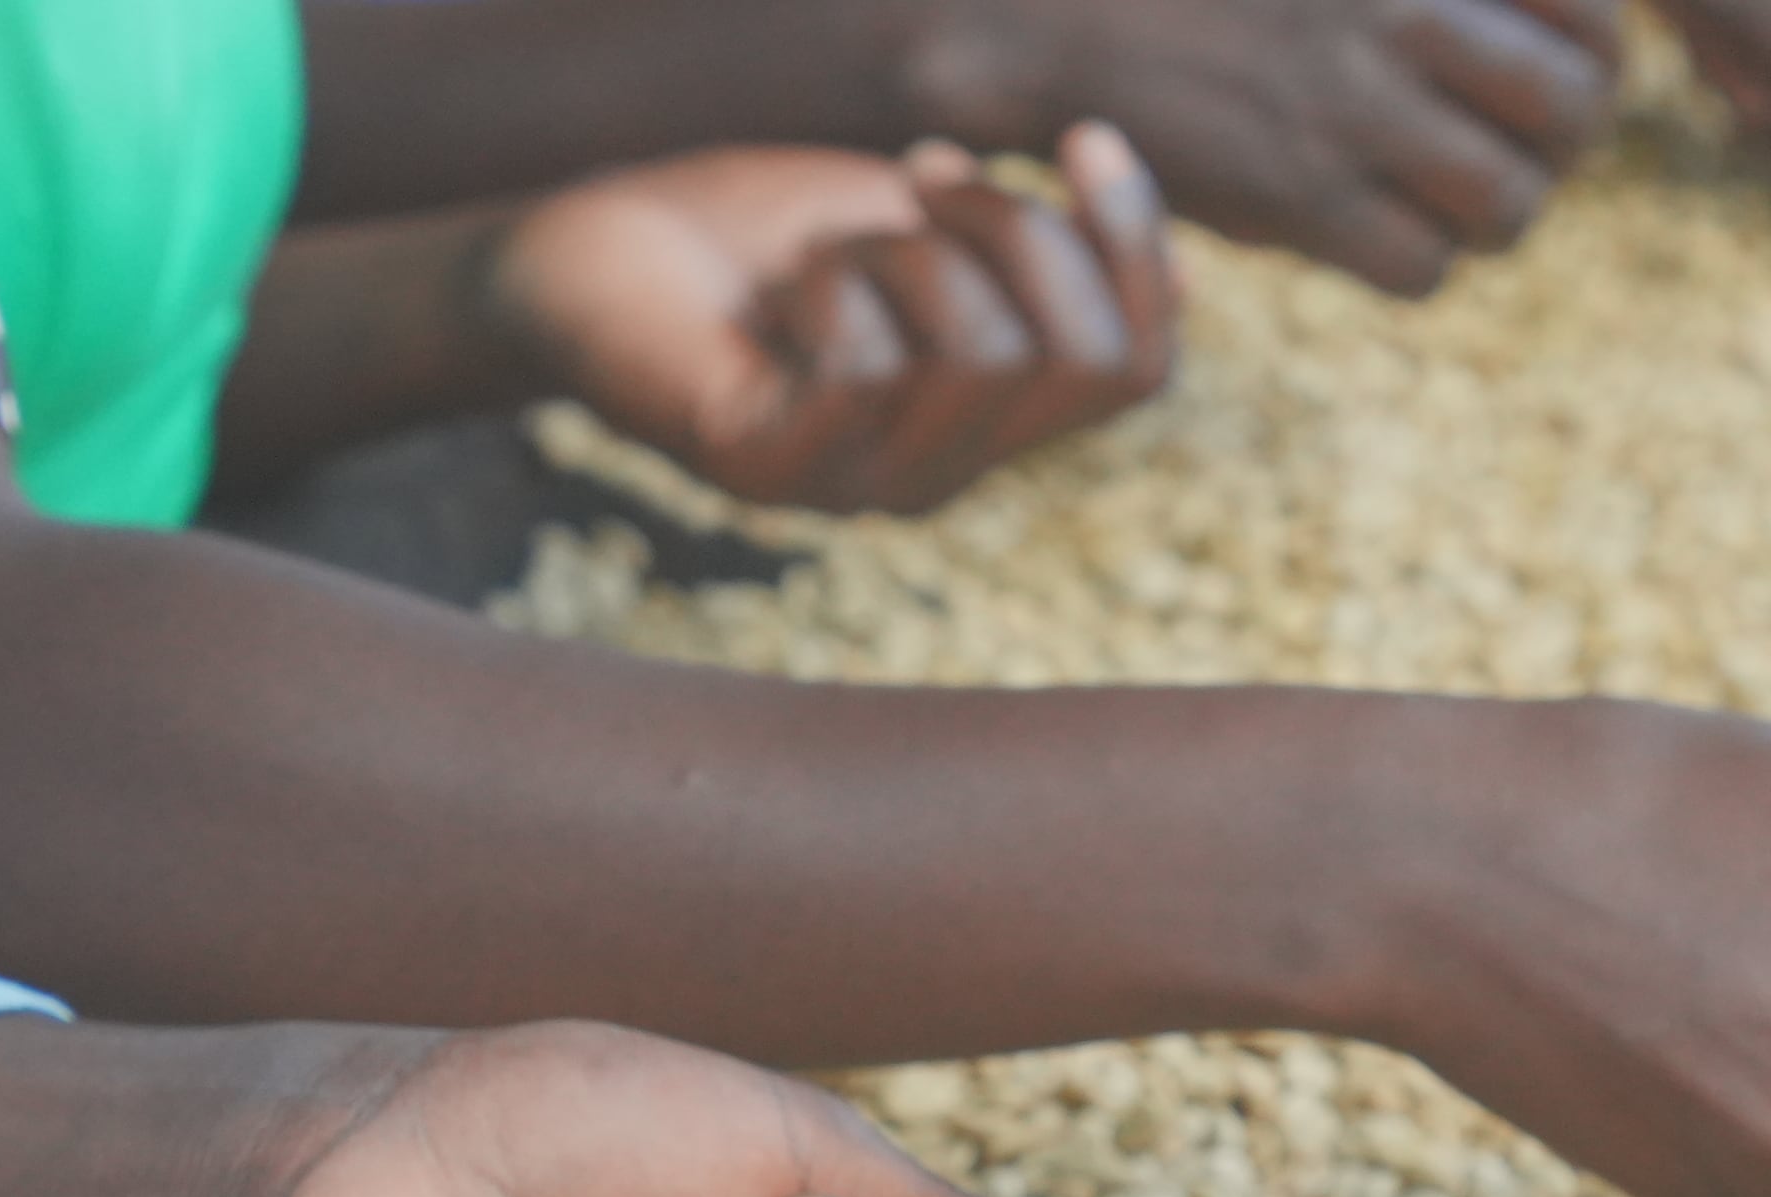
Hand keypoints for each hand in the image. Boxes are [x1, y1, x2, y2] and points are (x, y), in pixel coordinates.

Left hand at [493, 129, 1179, 515]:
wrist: (585, 250)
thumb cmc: (752, 234)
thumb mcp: (925, 225)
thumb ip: (1035, 254)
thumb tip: (1185, 266)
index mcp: (985, 425)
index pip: (1135, 370)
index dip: (1138, 249)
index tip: (1081, 137)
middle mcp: (933, 477)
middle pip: (1078, 355)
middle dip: (1018, 228)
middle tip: (924, 179)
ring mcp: (849, 486)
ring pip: (982, 352)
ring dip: (910, 248)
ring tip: (839, 245)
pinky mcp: (763, 469)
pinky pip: (867, 368)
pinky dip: (836, 283)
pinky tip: (787, 282)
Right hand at [910, 0, 1623, 295]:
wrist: (1052, 15)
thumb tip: (1561, 46)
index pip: (1595, 19)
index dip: (1595, 66)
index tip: (1550, 82)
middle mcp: (1401, 15)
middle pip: (1573, 114)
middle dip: (1559, 151)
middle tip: (1508, 156)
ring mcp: (1350, 107)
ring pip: (1509, 201)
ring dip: (1491, 218)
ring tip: (1439, 202)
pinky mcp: (1298, 193)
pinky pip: (1421, 267)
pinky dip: (1413, 265)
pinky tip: (1368, 231)